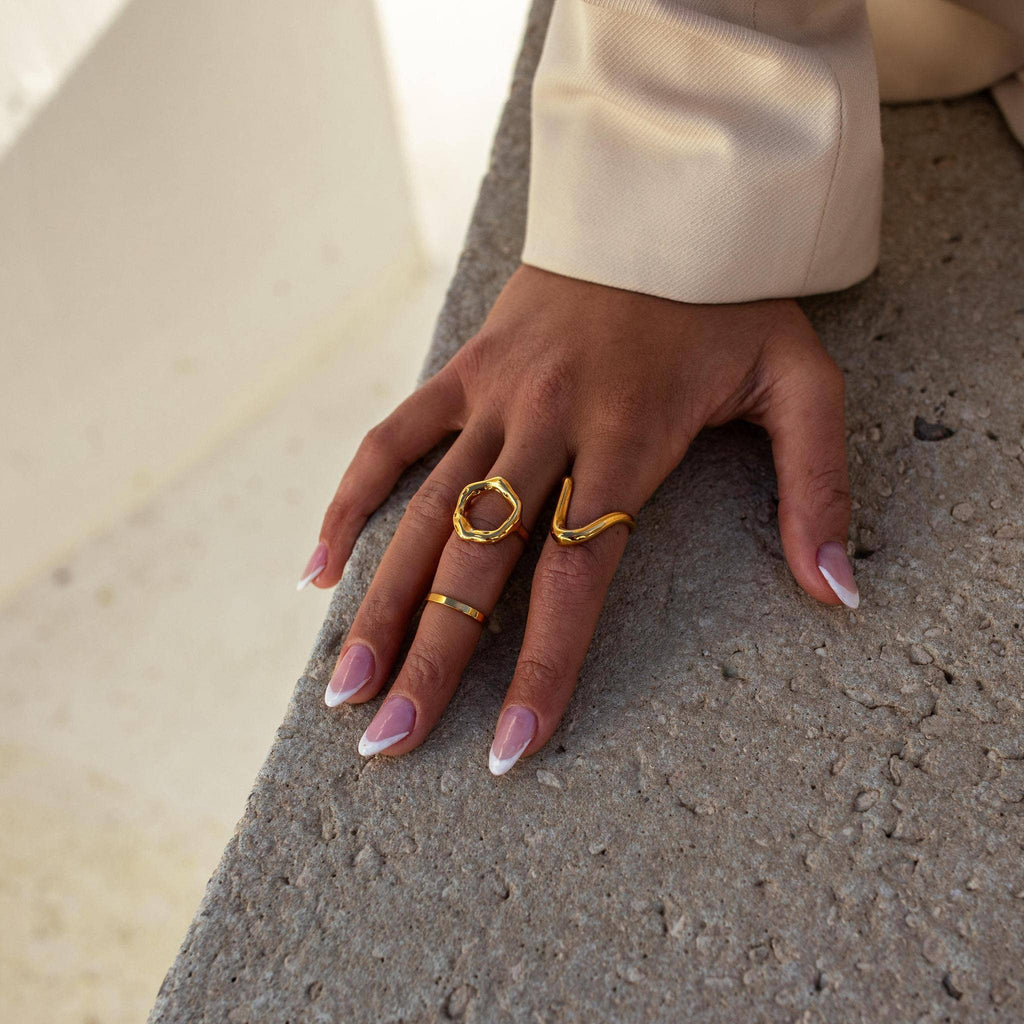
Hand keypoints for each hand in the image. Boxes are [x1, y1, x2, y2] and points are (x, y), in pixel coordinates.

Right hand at [302, 265, 857, 771]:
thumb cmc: (731, 299)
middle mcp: (547, 426)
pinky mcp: (462, 371)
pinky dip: (350, 500)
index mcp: (627, 440)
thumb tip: (834, 595)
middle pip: (479, 562)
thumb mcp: (800, 381)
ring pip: (422, 514)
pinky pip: (390, 438)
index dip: (542, 667)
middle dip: (434, 660)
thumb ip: (818, 488)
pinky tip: (319, 570)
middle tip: (389, 743)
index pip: (574, 577)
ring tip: (344, 689)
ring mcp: (494, 398)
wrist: (662, 202)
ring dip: (380, 604)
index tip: (510, 749)